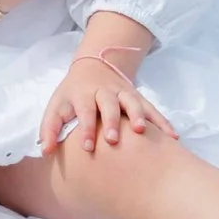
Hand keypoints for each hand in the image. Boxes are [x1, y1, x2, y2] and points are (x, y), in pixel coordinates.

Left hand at [40, 49, 173, 157]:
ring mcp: (123, 93)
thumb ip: (50, 128)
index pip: (84, 110)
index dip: (86, 127)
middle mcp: (104, 92)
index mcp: (83, 94)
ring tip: (140, 132)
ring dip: (137, 116)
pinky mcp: (138, 97)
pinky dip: (162, 121)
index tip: (88, 147)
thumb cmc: (73, 95)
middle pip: (109, 104)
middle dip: (112, 121)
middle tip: (114, 140)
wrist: (94, 66)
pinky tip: (173, 137)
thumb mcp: (57, 106)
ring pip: (133, 102)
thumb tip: (45, 151)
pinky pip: (152, 109)